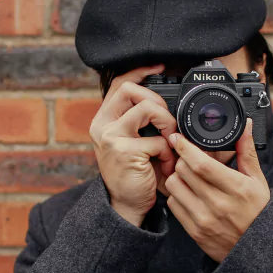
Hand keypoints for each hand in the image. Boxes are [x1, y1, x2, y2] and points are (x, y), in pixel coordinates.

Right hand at [89, 64, 176, 227]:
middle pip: (132, 90)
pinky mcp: (125, 151)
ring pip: (147, 108)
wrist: (127, 205)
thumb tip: (168, 98)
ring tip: (169, 143)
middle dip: (158, 101)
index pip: (119, 83)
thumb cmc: (135, 173)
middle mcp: (102, 125)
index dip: (139, 71)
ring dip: (167, 125)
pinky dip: (168, 153)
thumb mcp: (134, 142)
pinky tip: (165, 165)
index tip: (159, 67)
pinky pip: (158, 140)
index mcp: (104, 119)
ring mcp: (111, 137)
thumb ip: (141, 121)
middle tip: (167, 123)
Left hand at [164, 118, 270, 262]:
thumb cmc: (258, 211)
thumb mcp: (258, 181)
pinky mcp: (194, 232)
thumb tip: (244, 125)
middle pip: (184, 172)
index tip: (178, 137)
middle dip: (182, 159)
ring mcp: (204, 220)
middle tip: (186, 156)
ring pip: (174, 186)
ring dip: (177, 176)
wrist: (256, 251)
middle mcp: (218, 205)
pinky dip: (176, 195)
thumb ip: (247, 151)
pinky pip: (173, 205)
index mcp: (237, 189)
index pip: (202, 165)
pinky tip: (188, 193)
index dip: (186, 147)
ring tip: (187, 175)